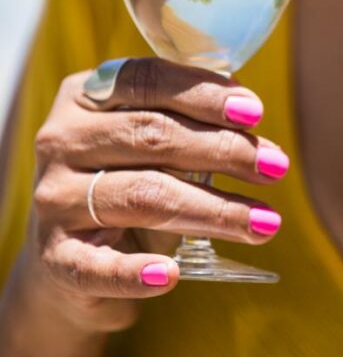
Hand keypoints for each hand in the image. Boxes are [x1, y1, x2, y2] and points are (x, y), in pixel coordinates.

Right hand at [22, 59, 287, 333]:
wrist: (74, 259)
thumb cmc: (130, 180)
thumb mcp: (153, 141)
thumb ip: (190, 117)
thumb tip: (247, 108)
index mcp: (85, 95)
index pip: (146, 81)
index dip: (203, 93)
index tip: (256, 112)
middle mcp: (61, 139)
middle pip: (151, 136)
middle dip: (223, 150)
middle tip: (276, 166)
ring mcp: (53, 198)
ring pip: (142, 196)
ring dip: (212, 210)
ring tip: (264, 222)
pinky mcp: (55, 257)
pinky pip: (96, 266)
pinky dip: (134, 273)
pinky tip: (171, 275)